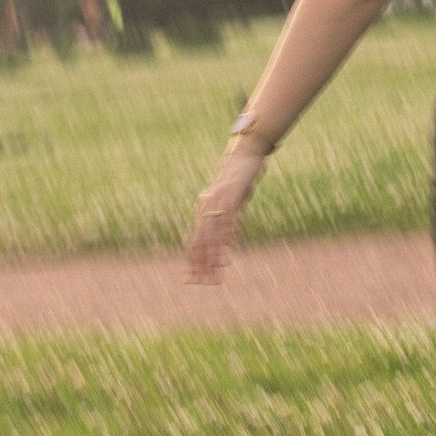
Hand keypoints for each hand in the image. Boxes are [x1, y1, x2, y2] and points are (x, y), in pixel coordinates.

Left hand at [186, 144, 263, 279]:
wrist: (244, 153)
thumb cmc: (237, 179)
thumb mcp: (229, 202)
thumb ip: (226, 220)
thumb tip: (229, 240)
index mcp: (203, 210)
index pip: (193, 241)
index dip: (192, 261)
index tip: (191, 280)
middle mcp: (207, 206)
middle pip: (200, 240)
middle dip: (201, 263)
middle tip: (203, 282)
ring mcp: (219, 200)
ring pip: (213, 231)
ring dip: (216, 251)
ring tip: (219, 268)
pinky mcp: (233, 194)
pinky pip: (229, 217)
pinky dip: (229, 232)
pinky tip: (231, 245)